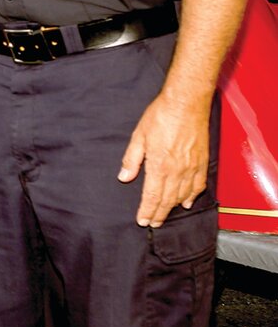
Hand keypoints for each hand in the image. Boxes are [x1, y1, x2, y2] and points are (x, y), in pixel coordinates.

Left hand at [119, 90, 210, 227]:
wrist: (186, 103)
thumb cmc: (161, 116)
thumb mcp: (138, 136)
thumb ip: (132, 159)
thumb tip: (124, 177)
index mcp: (159, 165)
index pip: (152, 196)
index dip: (147, 211)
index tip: (142, 220)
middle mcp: (177, 170)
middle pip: (167, 199)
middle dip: (159, 213)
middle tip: (152, 223)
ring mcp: (192, 167)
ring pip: (182, 195)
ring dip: (173, 207)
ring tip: (165, 216)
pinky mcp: (202, 161)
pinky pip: (198, 185)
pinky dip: (192, 196)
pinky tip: (187, 202)